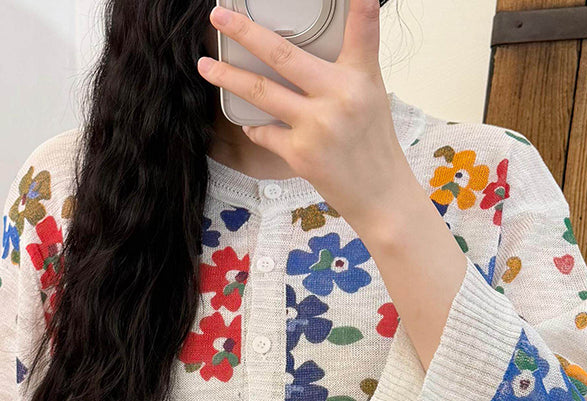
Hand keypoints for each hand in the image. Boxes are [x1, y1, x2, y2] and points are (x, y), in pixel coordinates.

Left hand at [198, 0, 412, 227]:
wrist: (380, 195)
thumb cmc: (373, 144)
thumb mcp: (372, 95)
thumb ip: (349, 64)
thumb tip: (315, 45)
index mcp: (359, 77)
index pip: (362, 27)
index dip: (359, 3)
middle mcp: (339, 96)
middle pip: (282, 55)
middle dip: (244, 32)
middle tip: (218, 16)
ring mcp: (317, 126)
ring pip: (261, 92)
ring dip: (228, 78)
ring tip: (207, 67)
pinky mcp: (301, 154)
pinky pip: (265, 131)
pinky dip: (255, 126)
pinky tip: (250, 122)